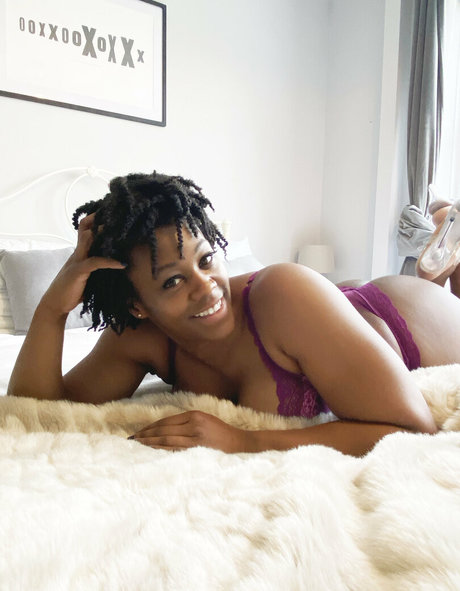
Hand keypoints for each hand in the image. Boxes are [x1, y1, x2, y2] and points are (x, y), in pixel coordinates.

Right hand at [39, 213, 125, 316]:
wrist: (55, 304)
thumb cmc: (72, 289)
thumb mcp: (86, 273)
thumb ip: (96, 265)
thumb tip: (115, 262)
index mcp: (79, 252)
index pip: (85, 229)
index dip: (95, 220)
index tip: (111, 215)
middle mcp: (77, 253)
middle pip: (85, 228)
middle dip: (100, 220)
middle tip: (117, 215)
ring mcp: (77, 261)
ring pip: (88, 240)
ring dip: (105, 235)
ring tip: (123, 232)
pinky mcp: (78, 272)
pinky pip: (95, 262)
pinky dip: (110, 262)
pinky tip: (122, 264)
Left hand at [128, 410, 249, 452]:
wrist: (241, 444)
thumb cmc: (222, 434)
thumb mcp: (205, 421)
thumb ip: (187, 423)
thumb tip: (164, 430)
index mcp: (194, 415)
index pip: (166, 421)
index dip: (150, 427)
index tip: (138, 432)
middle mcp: (194, 424)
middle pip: (164, 430)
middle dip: (146, 435)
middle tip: (132, 440)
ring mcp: (196, 437)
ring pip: (167, 440)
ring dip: (150, 443)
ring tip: (138, 446)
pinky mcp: (199, 449)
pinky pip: (176, 450)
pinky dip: (162, 451)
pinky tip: (153, 453)